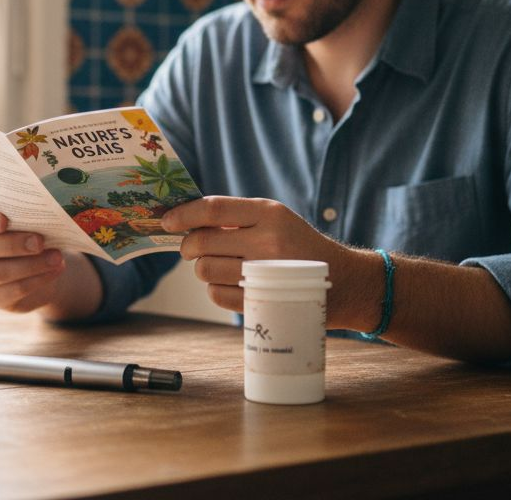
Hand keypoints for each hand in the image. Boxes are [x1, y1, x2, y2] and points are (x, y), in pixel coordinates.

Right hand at [0, 203, 66, 312]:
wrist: (41, 264)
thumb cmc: (29, 232)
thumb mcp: (26, 220)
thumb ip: (25, 216)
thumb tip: (44, 215)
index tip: (3, 220)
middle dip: (12, 244)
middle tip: (39, 242)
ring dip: (29, 265)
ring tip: (56, 258)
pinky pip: (12, 290)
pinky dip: (37, 280)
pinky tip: (55, 270)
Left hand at [164, 196, 357, 312]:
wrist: (343, 281)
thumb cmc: (298, 246)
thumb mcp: (276, 219)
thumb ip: (236, 217)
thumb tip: (185, 218)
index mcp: (269, 213)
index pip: (212, 209)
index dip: (183, 215)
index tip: (167, 221)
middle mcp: (267, 240)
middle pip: (201, 242)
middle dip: (188, 247)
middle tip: (192, 249)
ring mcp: (265, 273)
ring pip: (205, 270)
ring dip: (202, 269)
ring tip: (219, 266)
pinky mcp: (262, 301)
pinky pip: (216, 295)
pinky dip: (215, 290)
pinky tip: (231, 284)